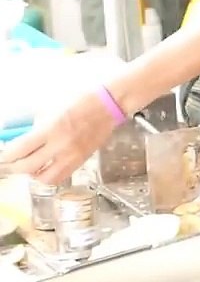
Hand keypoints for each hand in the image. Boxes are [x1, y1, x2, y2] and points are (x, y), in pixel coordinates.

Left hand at [0, 89, 118, 184]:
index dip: (6, 156)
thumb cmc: (80, 103)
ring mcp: (72, 156)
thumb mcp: (52, 111)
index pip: (20, 149)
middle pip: (28, 167)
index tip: (3, 155)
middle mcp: (61, 145)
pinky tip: (45, 169)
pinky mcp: (81, 161)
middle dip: (13, 167)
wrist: (108, 107)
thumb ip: (37, 128)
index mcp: (51, 129)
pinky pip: (60, 177)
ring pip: (44, 178)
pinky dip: (48, 177)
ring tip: (28, 167)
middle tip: (8, 164)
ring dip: (31, 174)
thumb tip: (20, 142)